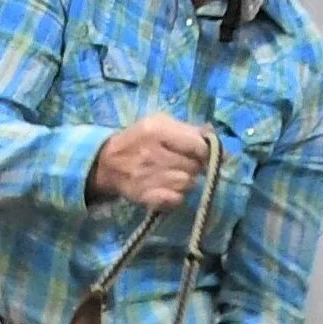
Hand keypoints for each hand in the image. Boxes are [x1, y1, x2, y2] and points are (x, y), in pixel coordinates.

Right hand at [88, 113, 209, 209]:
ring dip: (187, 181)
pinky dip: (177, 195)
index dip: (204, 151)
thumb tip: (214, 136)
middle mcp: (152, 154)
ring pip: (188, 183)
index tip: (199, 153)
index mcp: (157, 130)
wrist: (108, 163)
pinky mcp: (146, 196)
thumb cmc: (140, 139)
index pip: (198, 146)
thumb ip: (189, 128)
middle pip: (195, 166)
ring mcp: (148, 177)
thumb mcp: (161, 123)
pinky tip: (169, 189)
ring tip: (175, 175)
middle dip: (195, 166)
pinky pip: (177, 199)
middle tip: (184, 164)